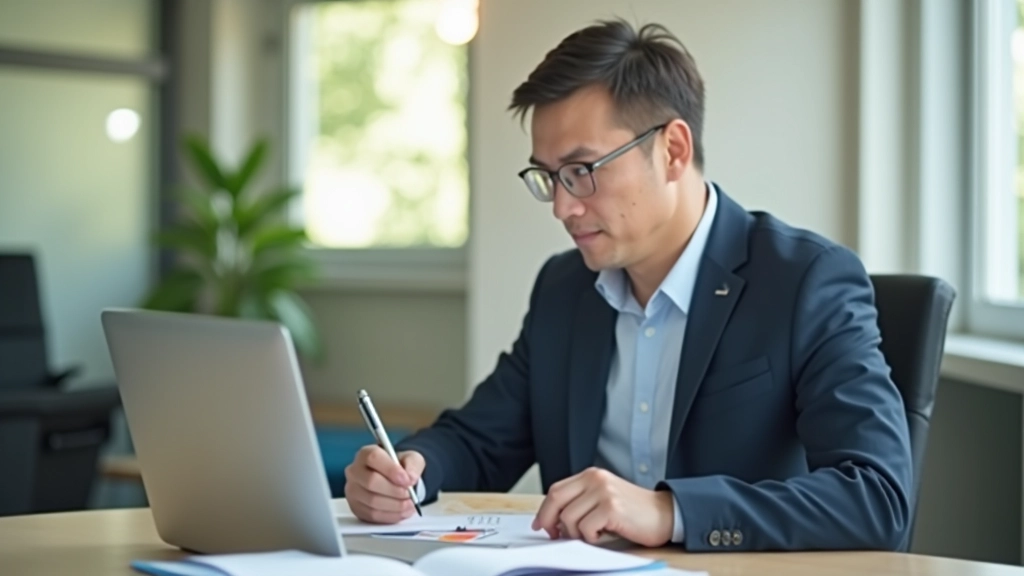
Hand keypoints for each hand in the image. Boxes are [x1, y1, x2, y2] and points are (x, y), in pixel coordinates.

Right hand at [344, 445, 424, 523]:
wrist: (396, 480)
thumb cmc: (400, 467)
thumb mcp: (412, 459)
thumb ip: (413, 465)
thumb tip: (411, 478)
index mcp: (366, 453)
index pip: (373, 458)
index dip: (391, 470)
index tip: (407, 480)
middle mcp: (355, 471)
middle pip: (371, 481)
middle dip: (395, 490)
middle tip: (410, 494)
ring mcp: (353, 491)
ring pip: (372, 501)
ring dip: (395, 505)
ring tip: (410, 503)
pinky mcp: (356, 508)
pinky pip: (373, 515)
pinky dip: (391, 515)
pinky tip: (403, 511)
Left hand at [532, 467, 674, 546]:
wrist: (665, 515)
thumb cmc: (634, 512)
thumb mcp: (603, 499)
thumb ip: (580, 503)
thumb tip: (553, 522)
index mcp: (591, 475)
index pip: (556, 490)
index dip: (545, 510)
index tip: (541, 525)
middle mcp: (595, 479)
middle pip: (556, 500)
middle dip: (550, 521)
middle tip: (556, 535)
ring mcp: (603, 492)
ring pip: (569, 518)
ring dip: (576, 534)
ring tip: (593, 535)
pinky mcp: (611, 508)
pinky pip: (586, 529)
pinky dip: (591, 538)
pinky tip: (604, 535)